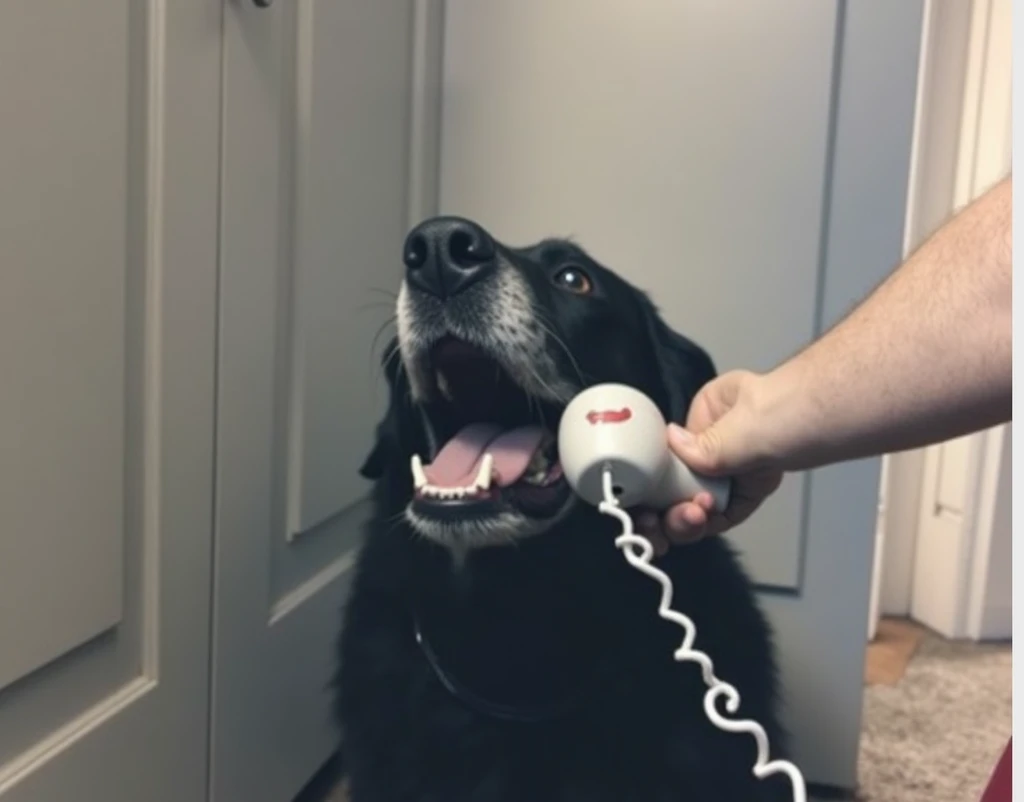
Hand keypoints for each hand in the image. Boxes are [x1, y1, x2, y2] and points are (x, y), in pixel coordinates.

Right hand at [637, 370, 785, 550]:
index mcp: (706, 412)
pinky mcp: (750, 485)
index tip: (657, 503)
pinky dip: (713, 521)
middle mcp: (715, 437)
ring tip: (696, 520)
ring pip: (698, 499)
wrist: (840, 420)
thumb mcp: (744, 424)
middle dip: (673, 505)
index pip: (668, 454)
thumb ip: (707, 444)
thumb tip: (671, 443)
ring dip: (691, 518)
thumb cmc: (798, 409)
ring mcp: (733, 463)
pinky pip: (723, 510)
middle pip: (680, 480)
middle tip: (676, 520)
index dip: (659, 482)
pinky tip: (708, 523)